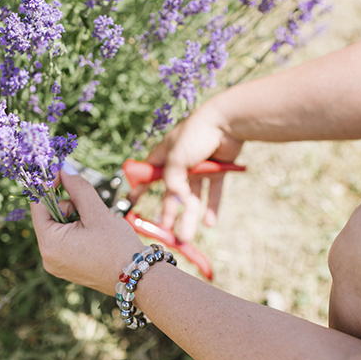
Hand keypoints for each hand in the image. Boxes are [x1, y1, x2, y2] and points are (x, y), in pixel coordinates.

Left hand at [30, 164, 144, 295]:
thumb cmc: (118, 247)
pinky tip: (95, 237)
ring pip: (59, 227)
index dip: (49, 185)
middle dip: (70, 206)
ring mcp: (56, 264)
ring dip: (76, 218)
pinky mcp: (66, 268)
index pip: (39, 205)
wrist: (138, 278)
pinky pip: (65, 241)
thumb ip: (78, 188)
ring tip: (97, 227)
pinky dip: (77, 231)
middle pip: (50, 216)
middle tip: (91, 211)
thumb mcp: (97, 212)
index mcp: (50, 244)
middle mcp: (48, 257)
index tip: (62, 171)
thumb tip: (64, 168)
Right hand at [130, 103, 243, 242]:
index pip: (148, 174)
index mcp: (165, 155)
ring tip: (185, 237)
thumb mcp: (175, 160)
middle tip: (165, 230)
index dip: (140, 188)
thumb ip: (172, 182)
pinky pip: (213, 192)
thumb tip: (177, 199)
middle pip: (172, 191)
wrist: (227, 122)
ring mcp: (199, 166)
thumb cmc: (196, 134)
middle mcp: (181, 162)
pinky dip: (211, 207)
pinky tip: (209, 222)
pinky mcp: (217, 170)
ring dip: (189, 216)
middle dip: (169, 211)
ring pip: (193, 196)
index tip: (132, 202)